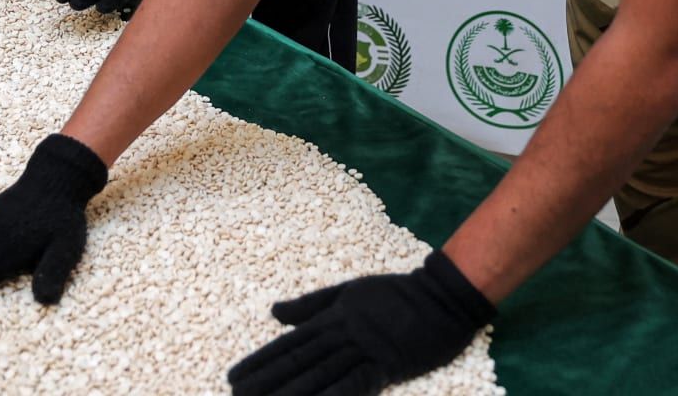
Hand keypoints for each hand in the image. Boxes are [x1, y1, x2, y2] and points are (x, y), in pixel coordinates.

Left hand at [228, 251, 494, 395]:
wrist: (442, 296)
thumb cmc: (396, 293)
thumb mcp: (348, 291)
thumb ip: (311, 305)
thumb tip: (274, 313)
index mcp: (331, 318)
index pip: (288, 345)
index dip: (261, 362)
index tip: (234, 378)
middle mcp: (342, 334)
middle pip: (298, 362)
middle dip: (266, 382)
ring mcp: (365, 350)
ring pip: (320, 374)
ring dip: (291, 392)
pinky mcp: (388, 365)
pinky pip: (357, 383)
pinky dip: (336, 395)